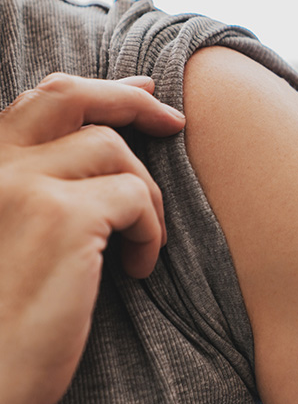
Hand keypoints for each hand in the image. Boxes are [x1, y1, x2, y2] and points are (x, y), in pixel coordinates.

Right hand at [0, 74, 184, 403]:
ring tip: (143, 245)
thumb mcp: (13, 234)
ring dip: (146, 196)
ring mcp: (21, 185)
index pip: (40, 100)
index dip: (99, 89)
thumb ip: (41, 186)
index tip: (144, 92)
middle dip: (133, 102)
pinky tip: (138, 270)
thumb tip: (104, 146)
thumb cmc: (7, 315)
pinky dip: (151, 231)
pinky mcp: (59, 218)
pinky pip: (135, 197)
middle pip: (72, 97)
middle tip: (175, 122)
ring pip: (115, 152)